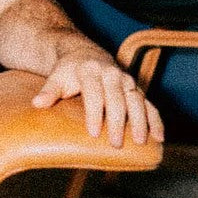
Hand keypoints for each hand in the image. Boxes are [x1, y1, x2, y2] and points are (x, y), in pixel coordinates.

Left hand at [32, 53, 163, 147]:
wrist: (85, 54)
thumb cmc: (69, 70)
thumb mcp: (56, 77)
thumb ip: (49, 91)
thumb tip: (37, 104)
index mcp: (91, 71)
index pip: (94, 93)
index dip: (94, 113)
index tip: (93, 133)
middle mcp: (112, 74)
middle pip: (117, 99)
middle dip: (117, 122)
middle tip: (115, 143)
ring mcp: (126, 81)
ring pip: (137, 100)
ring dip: (140, 121)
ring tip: (140, 141)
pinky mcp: (136, 89)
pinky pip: (149, 104)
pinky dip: (156, 119)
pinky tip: (159, 136)